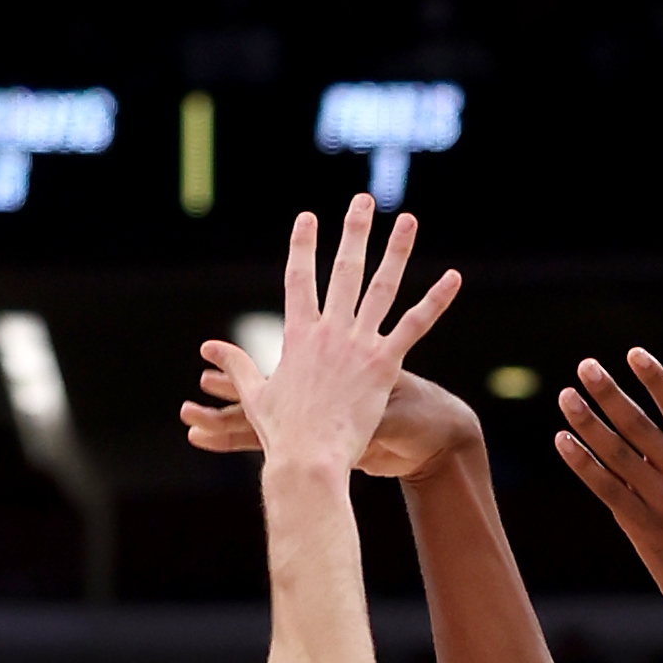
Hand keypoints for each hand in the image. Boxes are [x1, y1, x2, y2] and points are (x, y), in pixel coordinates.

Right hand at [187, 198, 460, 483]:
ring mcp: (359, 345)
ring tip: (408, 221)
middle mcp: (329, 331)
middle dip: (354, 231)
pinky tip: (453, 278)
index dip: (303, 244)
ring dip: (397, 251)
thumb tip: (210, 349)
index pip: (299, 277)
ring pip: (383, 287)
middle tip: (363, 201)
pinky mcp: (385, 365)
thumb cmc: (281, 435)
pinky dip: (436, 301)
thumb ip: (237, 365)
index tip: (307, 218)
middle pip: (344, 269)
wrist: (308, 460)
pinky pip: (415, 325)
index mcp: (297, 334)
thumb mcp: (255, 396)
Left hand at [554, 353, 662, 645]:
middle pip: (640, 424)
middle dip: (610, 392)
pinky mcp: (645, 528)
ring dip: (588, 423)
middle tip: (585, 366)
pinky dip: (583, 465)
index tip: (632, 353)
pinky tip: (562, 443)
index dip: (655, 378)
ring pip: (618, 453)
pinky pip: (608, 489)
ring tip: (565, 397)